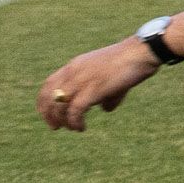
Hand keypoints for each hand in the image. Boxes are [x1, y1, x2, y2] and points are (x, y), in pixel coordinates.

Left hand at [37, 38, 159, 131]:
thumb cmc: (130, 63)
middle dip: (48, 114)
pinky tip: (81, 127)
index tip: (49, 114)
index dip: (44, 101)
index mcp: (74, 66)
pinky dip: (75, 122)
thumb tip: (106, 108)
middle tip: (55, 127)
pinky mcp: (92, 90)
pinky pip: (75, 111)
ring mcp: (81, 81)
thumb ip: (105, 94)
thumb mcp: (111, 78)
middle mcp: (73, 73)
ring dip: (62, 120)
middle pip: (49, 96)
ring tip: (73, 128)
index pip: (49, 84)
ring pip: (59, 105)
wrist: (139, 53)